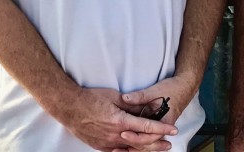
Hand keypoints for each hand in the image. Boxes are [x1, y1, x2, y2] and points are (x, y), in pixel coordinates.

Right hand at [59, 87, 177, 151]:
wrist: (70, 107)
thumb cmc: (91, 98)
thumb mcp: (114, 96)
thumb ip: (132, 104)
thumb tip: (146, 108)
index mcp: (120, 121)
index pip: (147, 127)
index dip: (162, 128)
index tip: (173, 130)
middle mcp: (116, 135)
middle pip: (142, 142)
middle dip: (157, 143)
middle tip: (169, 144)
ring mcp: (107, 143)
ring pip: (131, 150)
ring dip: (145, 149)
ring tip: (157, 148)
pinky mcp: (100, 146)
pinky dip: (129, 151)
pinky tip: (136, 151)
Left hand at [118, 76, 197, 151]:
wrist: (183, 88)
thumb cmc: (170, 90)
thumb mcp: (154, 91)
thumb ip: (139, 96)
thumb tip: (124, 98)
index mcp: (163, 122)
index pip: (148, 136)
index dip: (135, 136)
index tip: (122, 133)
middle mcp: (163, 130)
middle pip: (146, 144)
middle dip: (131, 146)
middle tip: (115, 148)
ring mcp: (160, 130)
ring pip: (146, 144)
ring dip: (133, 148)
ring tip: (117, 151)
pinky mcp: (156, 128)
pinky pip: (146, 140)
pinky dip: (136, 143)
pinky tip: (125, 146)